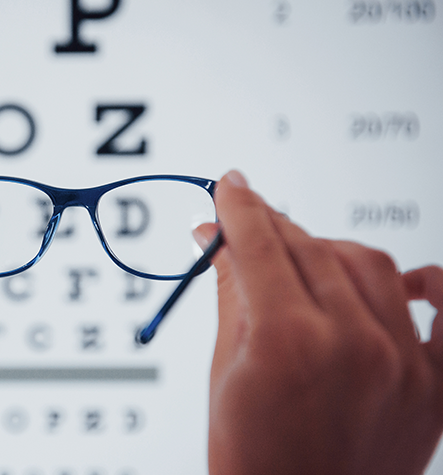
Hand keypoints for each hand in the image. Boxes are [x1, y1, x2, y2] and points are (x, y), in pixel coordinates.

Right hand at [198, 171, 442, 474]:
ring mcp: (403, 364)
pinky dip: (430, 284)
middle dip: (273, 229)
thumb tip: (215, 238)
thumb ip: (230, 292)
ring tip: (303, 258)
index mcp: (290, 341)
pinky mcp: (434, 386)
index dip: (241, 209)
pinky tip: (403, 280)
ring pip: (370, 264)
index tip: (230, 187)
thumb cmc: (254, 458)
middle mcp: (354, 344)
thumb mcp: (226, 370)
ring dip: (329, 250)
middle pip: (311, 249)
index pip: (261, 246)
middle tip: (250, 223)